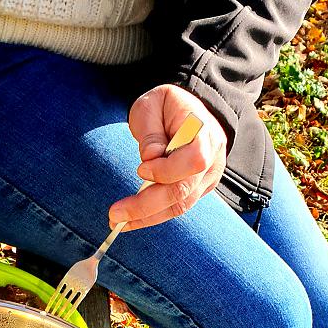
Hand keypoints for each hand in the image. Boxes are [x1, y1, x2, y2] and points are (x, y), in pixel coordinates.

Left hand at [109, 85, 227, 230]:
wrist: (186, 111)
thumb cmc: (165, 106)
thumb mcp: (151, 105)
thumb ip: (151, 132)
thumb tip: (151, 158)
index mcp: (204, 131)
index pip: (194, 159)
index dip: (167, 170)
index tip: (141, 169)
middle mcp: (213, 156)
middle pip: (183, 189)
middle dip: (147, 204)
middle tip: (115, 214)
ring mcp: (208, 175)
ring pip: (180, 204)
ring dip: (147, 216)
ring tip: (118, 221)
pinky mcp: (199, 189)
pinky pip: (177, 207)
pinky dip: (153, 216)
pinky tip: (131, 220)